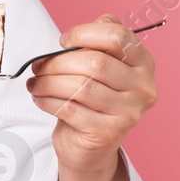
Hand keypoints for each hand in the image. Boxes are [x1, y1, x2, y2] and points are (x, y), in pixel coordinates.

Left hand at [26, 13, 158, 180]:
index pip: (118, 37)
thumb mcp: (99, 66)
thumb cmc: (92, 99)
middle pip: (96, 63)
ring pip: (81, 87)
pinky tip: (40, 98)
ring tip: (35, 83)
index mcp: (144, 64)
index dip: (85, 33)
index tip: (64, 41)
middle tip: (39, 66)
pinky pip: (71, 108)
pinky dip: (48, 100)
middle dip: (58, 62)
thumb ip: (93, 45)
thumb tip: (69, 40)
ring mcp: (129, 113)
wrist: (92, 146)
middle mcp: (143, 88)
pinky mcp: (108, 133)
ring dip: (48, 82)